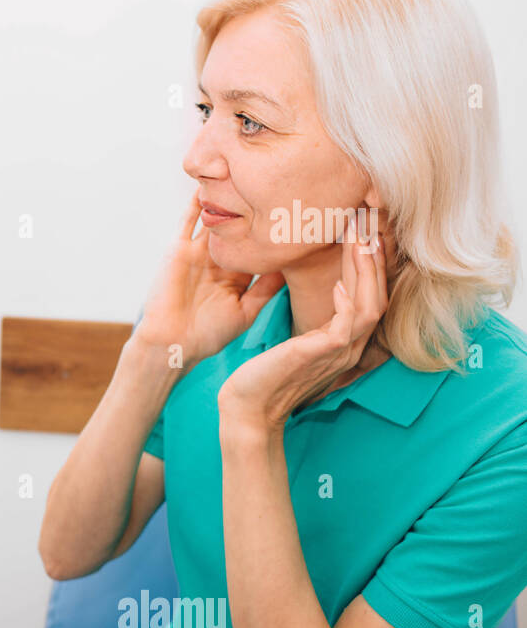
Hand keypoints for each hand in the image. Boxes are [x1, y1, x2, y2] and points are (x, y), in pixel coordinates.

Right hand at [134, 188, 286, 372]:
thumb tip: (289, 265)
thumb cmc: (207, 335)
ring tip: (243, 172)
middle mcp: (218, 260)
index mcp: (235, 276)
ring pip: (214, 220)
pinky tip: (209, 182)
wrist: (170, 342)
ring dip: (225, 199)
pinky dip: (195, 203)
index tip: (295, 211)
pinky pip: (187, 221)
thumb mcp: (245, 312)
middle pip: (238, 227)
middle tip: (276, 181)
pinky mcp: (178, 249)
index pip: (257, 246)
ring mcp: (197, 253)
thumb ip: (265, 289)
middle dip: (253, 207)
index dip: (273, 231)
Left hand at [217, 211, 389, 432]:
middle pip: (379, 294)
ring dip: (366, 271)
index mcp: (344, 339)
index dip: (371, 263)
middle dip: (375, 257)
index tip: (363, 229)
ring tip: (360, 239)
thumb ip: (310, 318)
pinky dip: (347, 303)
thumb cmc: (264, 371)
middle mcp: (350, 346)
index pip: (371, 294)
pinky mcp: (322, 355)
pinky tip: (340, 284)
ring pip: (371, 306)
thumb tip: (313, 286)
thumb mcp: (292, 338)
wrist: (248, 406)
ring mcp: (340, 353)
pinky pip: (347, 326)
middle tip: (367, 221)